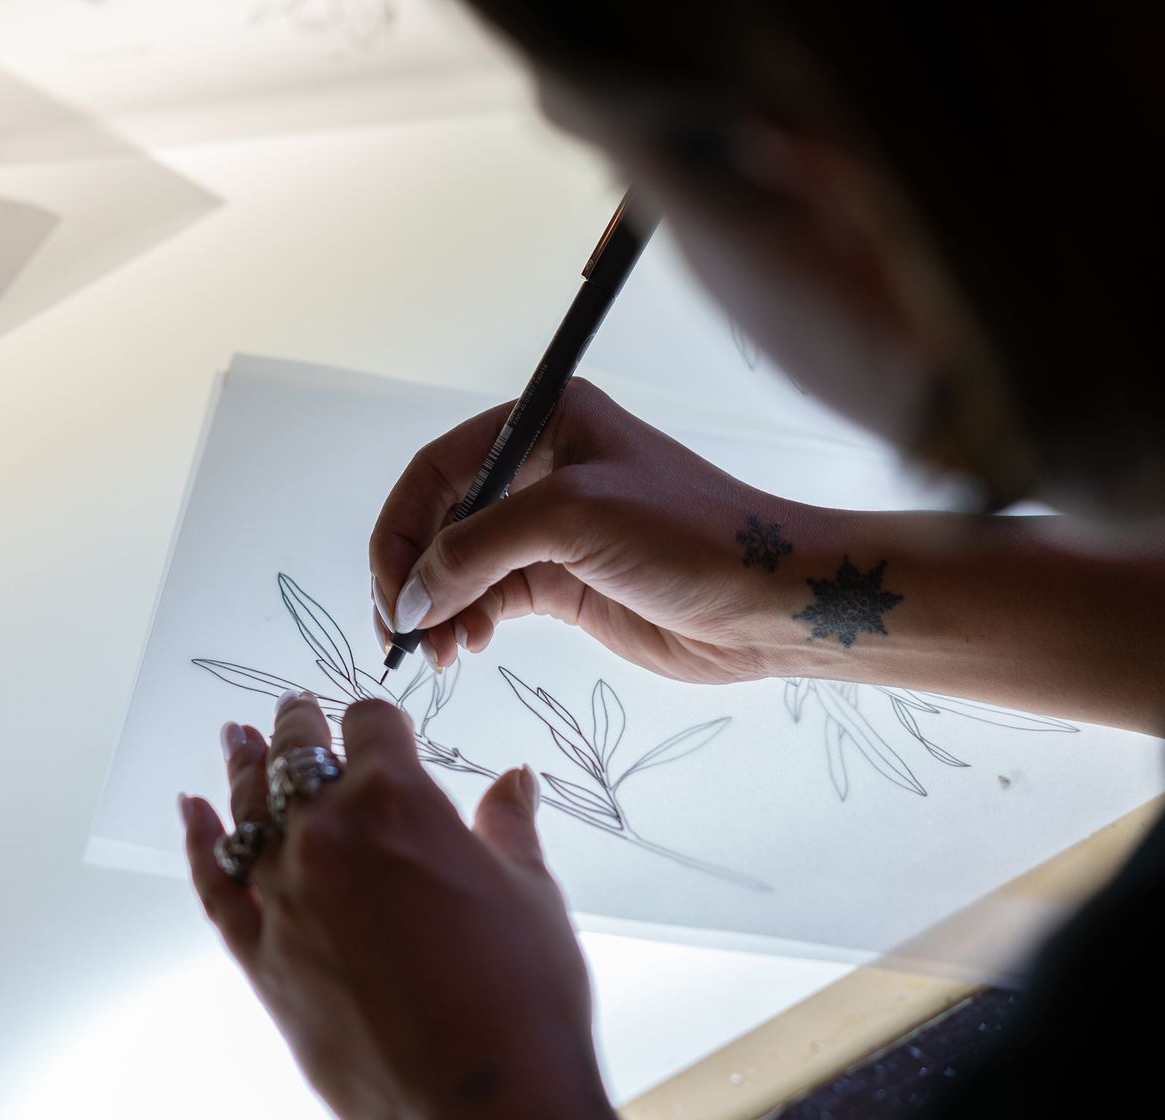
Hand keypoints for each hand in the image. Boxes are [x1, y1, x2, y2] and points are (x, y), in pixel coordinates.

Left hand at [179, 691, 621, 1119]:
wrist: (483, 1103)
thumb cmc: (523, 997)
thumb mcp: (532, 893)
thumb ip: (507, 827)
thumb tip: (512, 781)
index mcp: (399, 801)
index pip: (371, 726)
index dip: (377, 720)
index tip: (378, 726)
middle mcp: (328, 835)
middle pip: (298, 756)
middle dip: (299, 727)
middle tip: (294, 709)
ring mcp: (283, 896)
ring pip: (248, 810)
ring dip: (244, 767)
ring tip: (238, 738)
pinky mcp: (259, 957)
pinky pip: (213, 886)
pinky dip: (198, 844)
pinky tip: (191, 811)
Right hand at [369, 380, 824, 682]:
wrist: (771, 601)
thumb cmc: (693, 536)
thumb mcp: (574, 517)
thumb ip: (479, 548)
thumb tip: (411, 595)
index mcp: (544, 423)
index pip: (438, 470)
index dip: (402, 529)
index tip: (392, 589)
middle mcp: (541, 470)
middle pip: (441, 520)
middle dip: (416, 576)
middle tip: (402, 631)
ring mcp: (551, 531)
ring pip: (461, 568)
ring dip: (438, 609)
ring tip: (439, 652)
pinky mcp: (564, 584)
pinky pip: (490, 600)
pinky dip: (466, 624)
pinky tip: (465, 648)